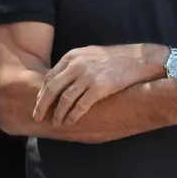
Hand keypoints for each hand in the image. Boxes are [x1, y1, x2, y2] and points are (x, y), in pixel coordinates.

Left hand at [34, 44, 161, 125]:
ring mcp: (88, 76)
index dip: (42, 93)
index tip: (38, 104)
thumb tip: (60, 80)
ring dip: (57, 113)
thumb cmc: (115, 59)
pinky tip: (69, 122)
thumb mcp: (89, 55)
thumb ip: (74, 65)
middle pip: (52, 88)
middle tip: (37, 117)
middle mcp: (77, 65)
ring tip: (55, 123)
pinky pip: (80, 105)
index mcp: (72, 56)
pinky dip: (73, 115)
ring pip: (64, 99)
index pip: (50, 77)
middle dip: (42, 105)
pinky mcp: (100, 87)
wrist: (138, 59)